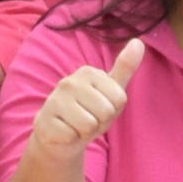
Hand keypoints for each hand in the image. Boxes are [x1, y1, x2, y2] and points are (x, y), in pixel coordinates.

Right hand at [32, 38, 149, 158]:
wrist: (60, 136)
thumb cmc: (89, 112)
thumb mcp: (111, 92)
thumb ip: (125, 68)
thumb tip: (138, 42)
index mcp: (88, 72)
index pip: (120, 99)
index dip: (114, 110)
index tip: (100, 109)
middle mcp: (69, 82)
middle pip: (106, 112)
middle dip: (101, 122)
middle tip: (88, 119)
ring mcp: (54, 100)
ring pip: (89, 125)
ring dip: (86, 132)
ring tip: (77, 126)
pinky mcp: (44, 120)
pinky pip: (72, 136)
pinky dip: (71, 139)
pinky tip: (65, 132)